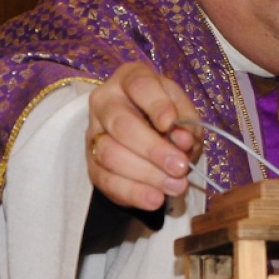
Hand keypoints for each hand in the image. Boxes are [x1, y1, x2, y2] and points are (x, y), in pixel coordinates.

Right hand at [86, 62, 202, 210]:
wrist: (146, 131)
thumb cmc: (167, 116)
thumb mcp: (183, 111)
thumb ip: (186, 123)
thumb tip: (181, 140)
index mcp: (131, 79)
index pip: (140, 87)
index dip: (157, 106)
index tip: (171, 124)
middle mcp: (105, 102)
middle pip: (122, 125)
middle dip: (154, 150)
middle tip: (180, 167)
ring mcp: (94, 132)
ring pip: (111, 155)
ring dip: (147, 175)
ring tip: (176, 186)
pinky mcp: (91, 162)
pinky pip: (105, 180)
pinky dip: (132, 192)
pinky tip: (155, 199)